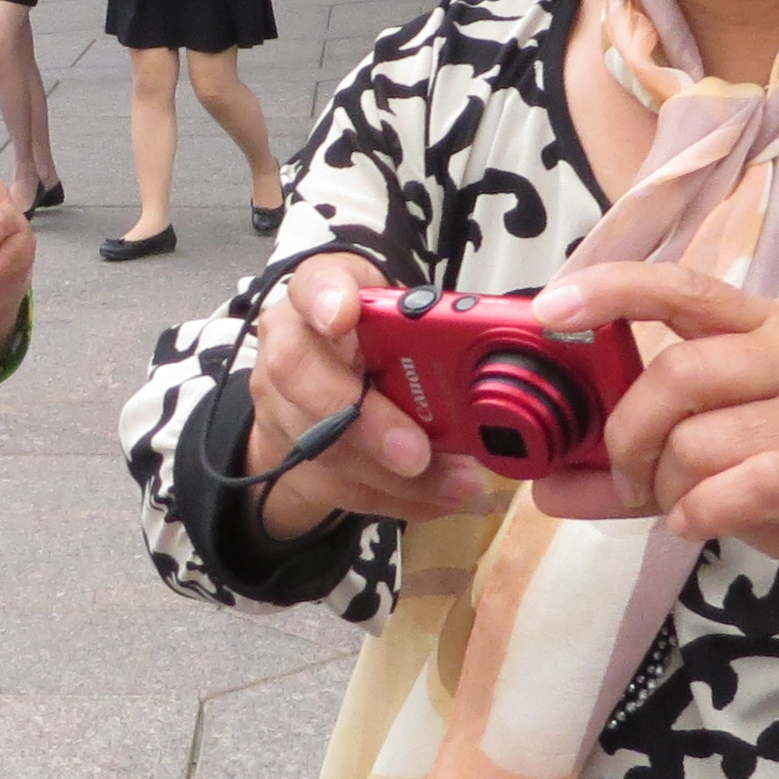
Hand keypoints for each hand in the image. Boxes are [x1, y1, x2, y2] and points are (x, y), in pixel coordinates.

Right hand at [243, 251, 488, 537]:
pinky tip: (439, 497)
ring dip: (392, 476)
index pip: (312, 280)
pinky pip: (339, 486)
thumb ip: (434, 326)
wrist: (319, 389)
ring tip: (455, 482)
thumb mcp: (400, 315)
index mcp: (324, 294)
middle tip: (416, 453)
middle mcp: (290, 343)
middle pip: (300, 373)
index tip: (343, 314)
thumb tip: (498, 352)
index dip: (325, 296)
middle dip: (364, 420)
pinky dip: (397, 498)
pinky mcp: (292, 458)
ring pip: (322, 445)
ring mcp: (280, 404)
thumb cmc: (369, 340)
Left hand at [527, 266, 778, 704]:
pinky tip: (703, 524)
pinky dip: (701, 512)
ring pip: (698, 439)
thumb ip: (637, 468)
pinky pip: (739, 485)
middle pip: (674, 372)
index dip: (609, 290)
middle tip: (631, 480)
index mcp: (766, 328)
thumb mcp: (726, 460)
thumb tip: (543, 486)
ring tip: (685, 509)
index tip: (550, 308)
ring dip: (668, 489)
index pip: (679, 284)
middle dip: (629, 437)